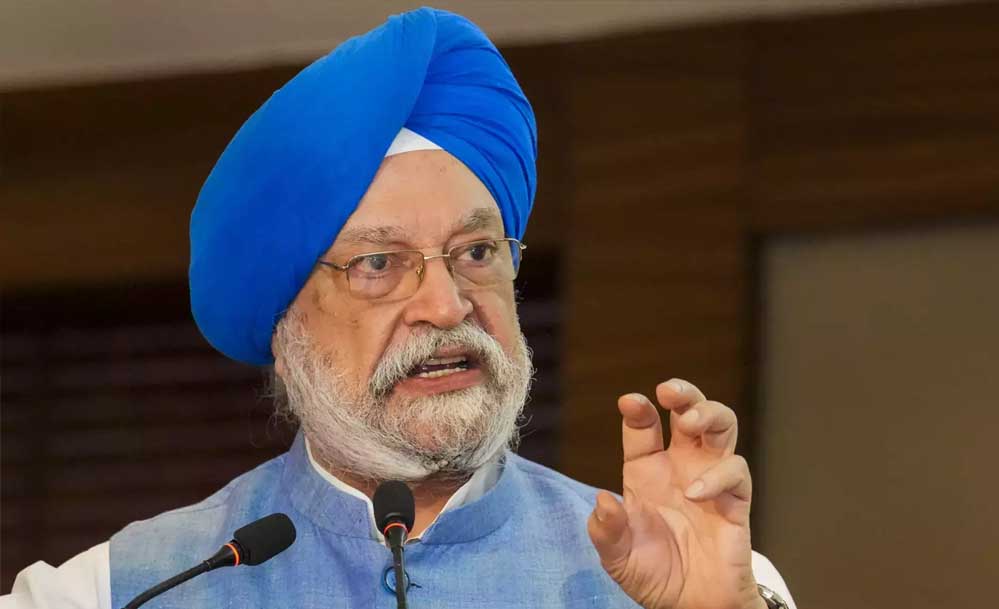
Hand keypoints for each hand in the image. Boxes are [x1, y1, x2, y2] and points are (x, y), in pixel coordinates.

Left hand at [587, 379, 765, 608]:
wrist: (691, 608)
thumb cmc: (654, 575)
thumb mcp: (617, 557)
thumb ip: (606, 531)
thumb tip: (603, 501)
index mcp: (647, 472)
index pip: (644, 427)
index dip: (638, 410)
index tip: (630, 402)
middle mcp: (680, 467)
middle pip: (689, 411)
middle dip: (683, 393)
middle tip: (669, 392)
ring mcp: (710, 480)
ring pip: (721, 427)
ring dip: (708, 414)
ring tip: (688, 422)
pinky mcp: (735, 501)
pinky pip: (736, 472)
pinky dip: (717, 475)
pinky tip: (695, 492)